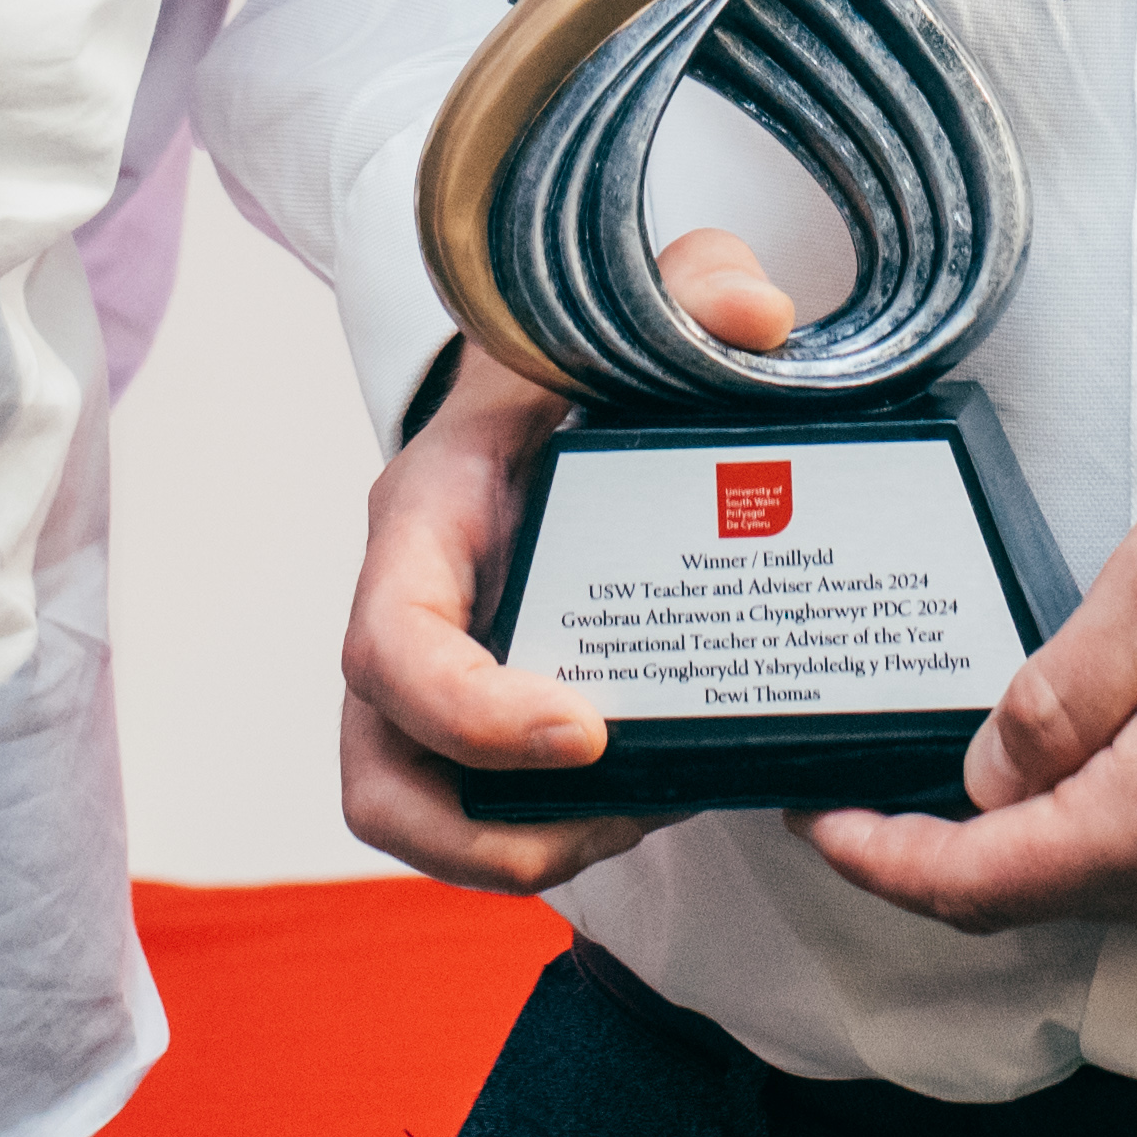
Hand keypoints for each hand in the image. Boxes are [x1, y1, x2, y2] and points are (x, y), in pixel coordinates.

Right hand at [328, 230, 813, 889]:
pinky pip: (478, 814)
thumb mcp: (627, 308)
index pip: (391, 643)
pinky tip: (659, 793)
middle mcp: (406, 613)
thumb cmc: (575, 361)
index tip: (586, 733)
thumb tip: (757, 316)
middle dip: (483, 834)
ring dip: (523, 849)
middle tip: (620, 814)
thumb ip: (692, 287)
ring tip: (647, 813)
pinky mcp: (477, 721)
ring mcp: (431, 679)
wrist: (548, 389)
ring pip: (418, 814)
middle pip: (379, 774)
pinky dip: (554, 832)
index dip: (469, 715)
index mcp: (423, 518)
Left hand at [807, 367, 1136, 941]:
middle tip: (869, 791)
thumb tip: (990, 773)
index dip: (886, 862)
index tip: (818, 827)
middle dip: (952, 852)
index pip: (989, 882)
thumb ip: (1061, 693)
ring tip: (975, 761)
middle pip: (1051, 896)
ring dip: (1043, 836)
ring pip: (1124, 882)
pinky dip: (1125, 822)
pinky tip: (1101, 753)